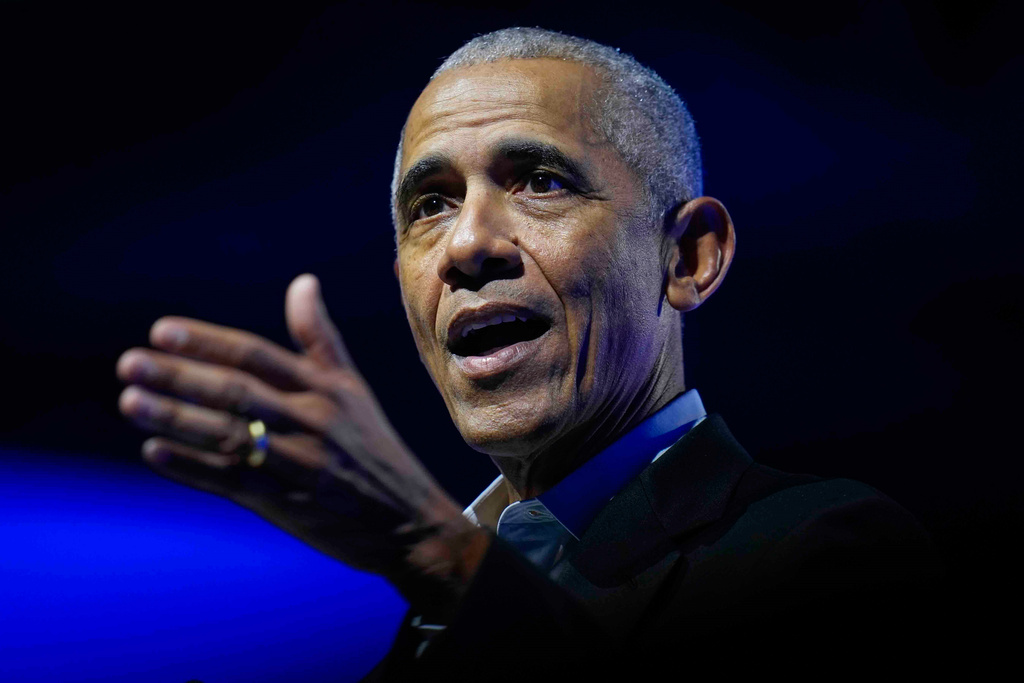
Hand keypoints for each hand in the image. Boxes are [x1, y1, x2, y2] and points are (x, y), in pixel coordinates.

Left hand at [117, 274, 488, 611]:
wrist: (408, 521)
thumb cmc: (372, 449)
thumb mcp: (353, 389)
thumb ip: (320, 339)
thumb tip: (302, 281)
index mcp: (325, 389)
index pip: (257, 356)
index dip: (209, 342)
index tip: (161, 331)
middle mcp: (312, 421)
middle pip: (238, 392)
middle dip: (181, 377)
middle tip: (130, 363)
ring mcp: (299, 463)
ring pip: (230, 436)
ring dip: (177, 419)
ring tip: (130, 401)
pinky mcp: (288, 504)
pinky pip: (232, 482)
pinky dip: (192, 467)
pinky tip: (154, 452)